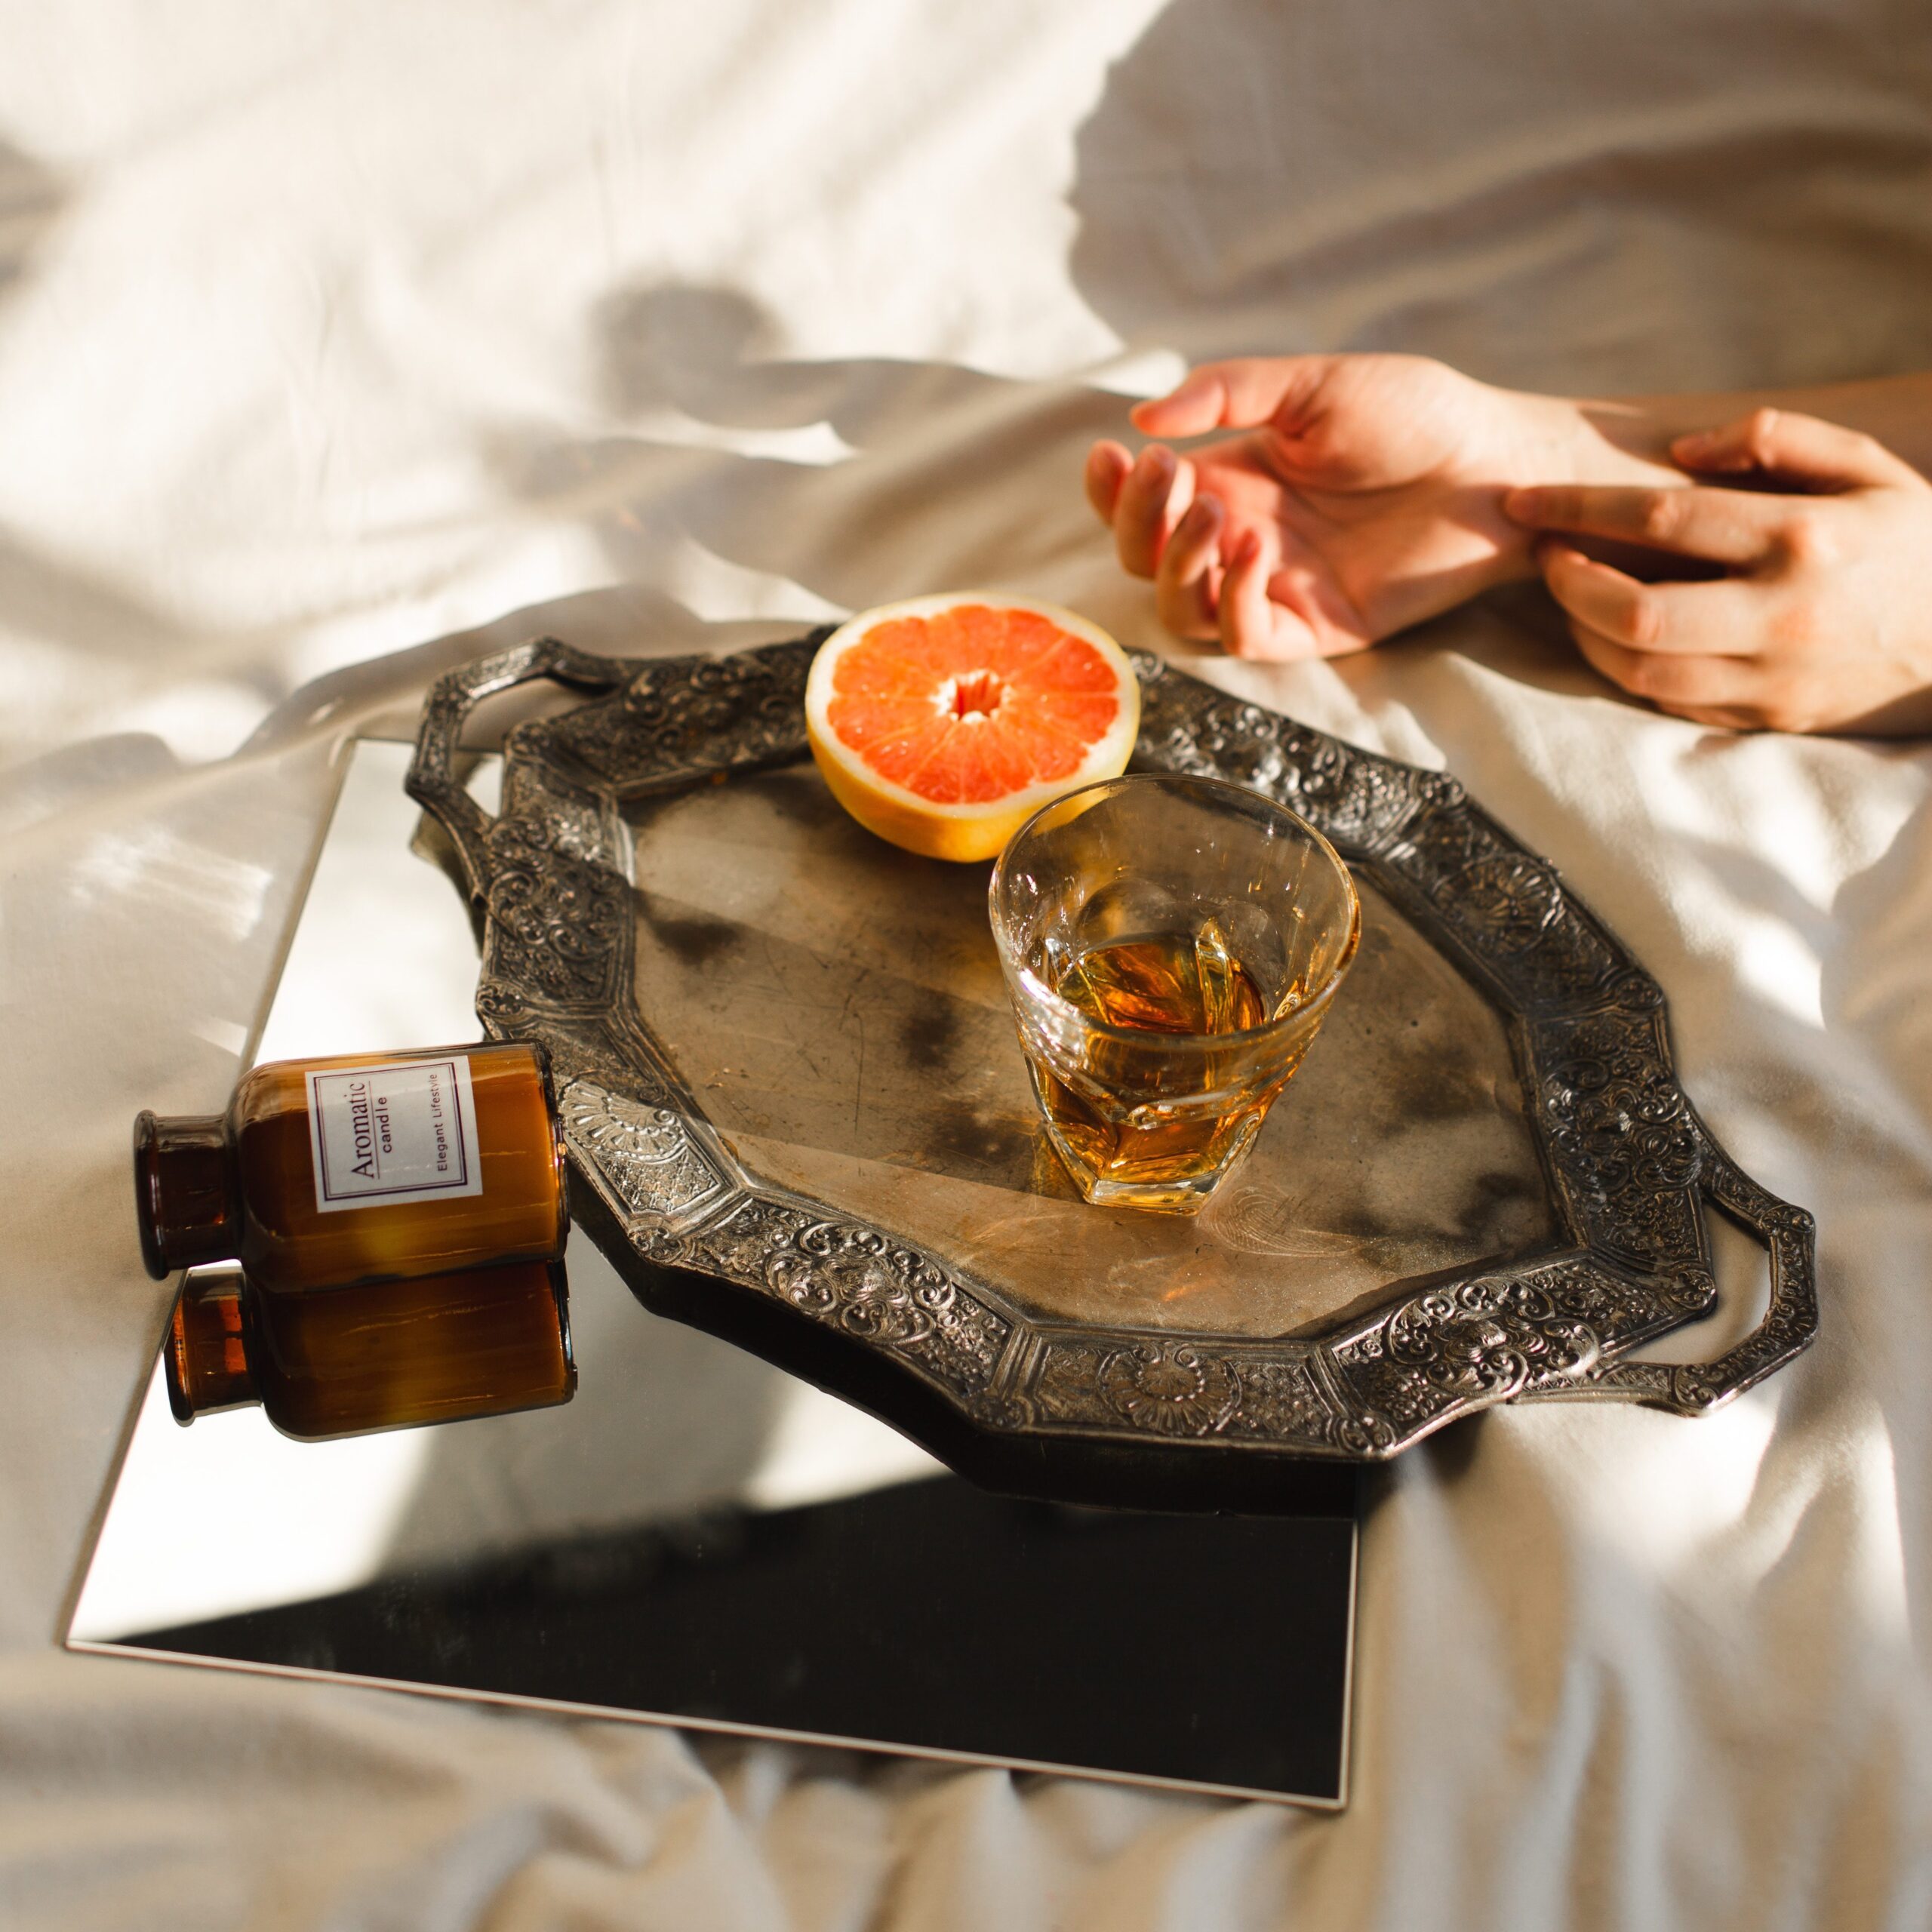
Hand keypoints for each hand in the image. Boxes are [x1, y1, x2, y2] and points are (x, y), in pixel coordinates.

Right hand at [1084, 354, 1640, 660]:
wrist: (1499, 462)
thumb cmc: (1417, 414)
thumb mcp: (1312, 384)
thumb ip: (1227, 394)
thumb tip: (1142, 417)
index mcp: (1233, 481)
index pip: (1143, 506)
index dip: (1113, 491)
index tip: (1113, 451)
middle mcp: (1242, 540)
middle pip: (1144, 562)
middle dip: (1138, 522)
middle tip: (1171, 476)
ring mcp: (1275, 588)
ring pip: (1182, 611)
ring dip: (1177, 565)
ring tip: (1215, 514)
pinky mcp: (1315, 628)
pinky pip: (1245, 638)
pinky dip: (1234, 599)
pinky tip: (1257, 546)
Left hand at [1505, 409, 1931, 734]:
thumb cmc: (1910, 537)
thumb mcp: (1866, 465)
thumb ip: (1776, 438)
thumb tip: (1679, 449)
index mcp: (1803, 538)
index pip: (1661, 520)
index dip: (1577, 509)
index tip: (1523, 502)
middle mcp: (1782, 616)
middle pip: (1634, 613)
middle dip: (1567, 583)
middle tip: (1545, 555)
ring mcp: (1773, 678)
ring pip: (1639, 669)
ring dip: (1584, 631)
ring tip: (1571, 593)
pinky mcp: (1768, 720)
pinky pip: (1668, 700)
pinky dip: (1625, 667)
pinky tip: (1614, 634)